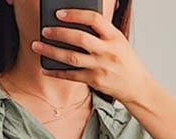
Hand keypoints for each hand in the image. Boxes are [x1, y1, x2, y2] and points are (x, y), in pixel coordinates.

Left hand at [32, 8, 154, 107]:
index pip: (94, 19)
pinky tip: (45, 69)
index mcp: (114, 36)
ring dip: (52, 51)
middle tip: (44, 30)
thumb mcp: (118, 42)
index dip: (75, 14)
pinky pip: (72, 76)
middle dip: (59, 33)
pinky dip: (56, 72)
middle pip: (79, 38)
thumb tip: (75, 25)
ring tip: (37, 46)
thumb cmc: (126, 62)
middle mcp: (107, 51)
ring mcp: (101, 67)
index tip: (60, 13)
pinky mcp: (95, 81)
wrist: (138, 87)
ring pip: (72, 57)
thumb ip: (101, 33)